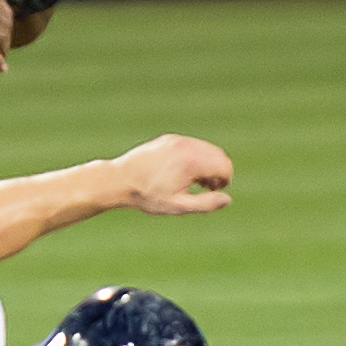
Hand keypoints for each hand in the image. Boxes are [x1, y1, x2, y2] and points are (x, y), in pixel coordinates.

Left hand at [112, 134, 232, 214]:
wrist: (119, 180)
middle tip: (205, 187)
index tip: (212, 192)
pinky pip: (193, 145)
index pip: (224, 166)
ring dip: (208, 164)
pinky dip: (195, 157)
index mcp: (190, 162)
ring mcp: (176, 140)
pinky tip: (183, 172)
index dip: (224, 181)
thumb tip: (227, 200)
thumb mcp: (177, 206)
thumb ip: (205, 204)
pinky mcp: (168, 140)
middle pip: (219, 155)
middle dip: (218, 171)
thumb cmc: (147, 196)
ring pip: (206, 149)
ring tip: (194, 181)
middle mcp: (185, 146)